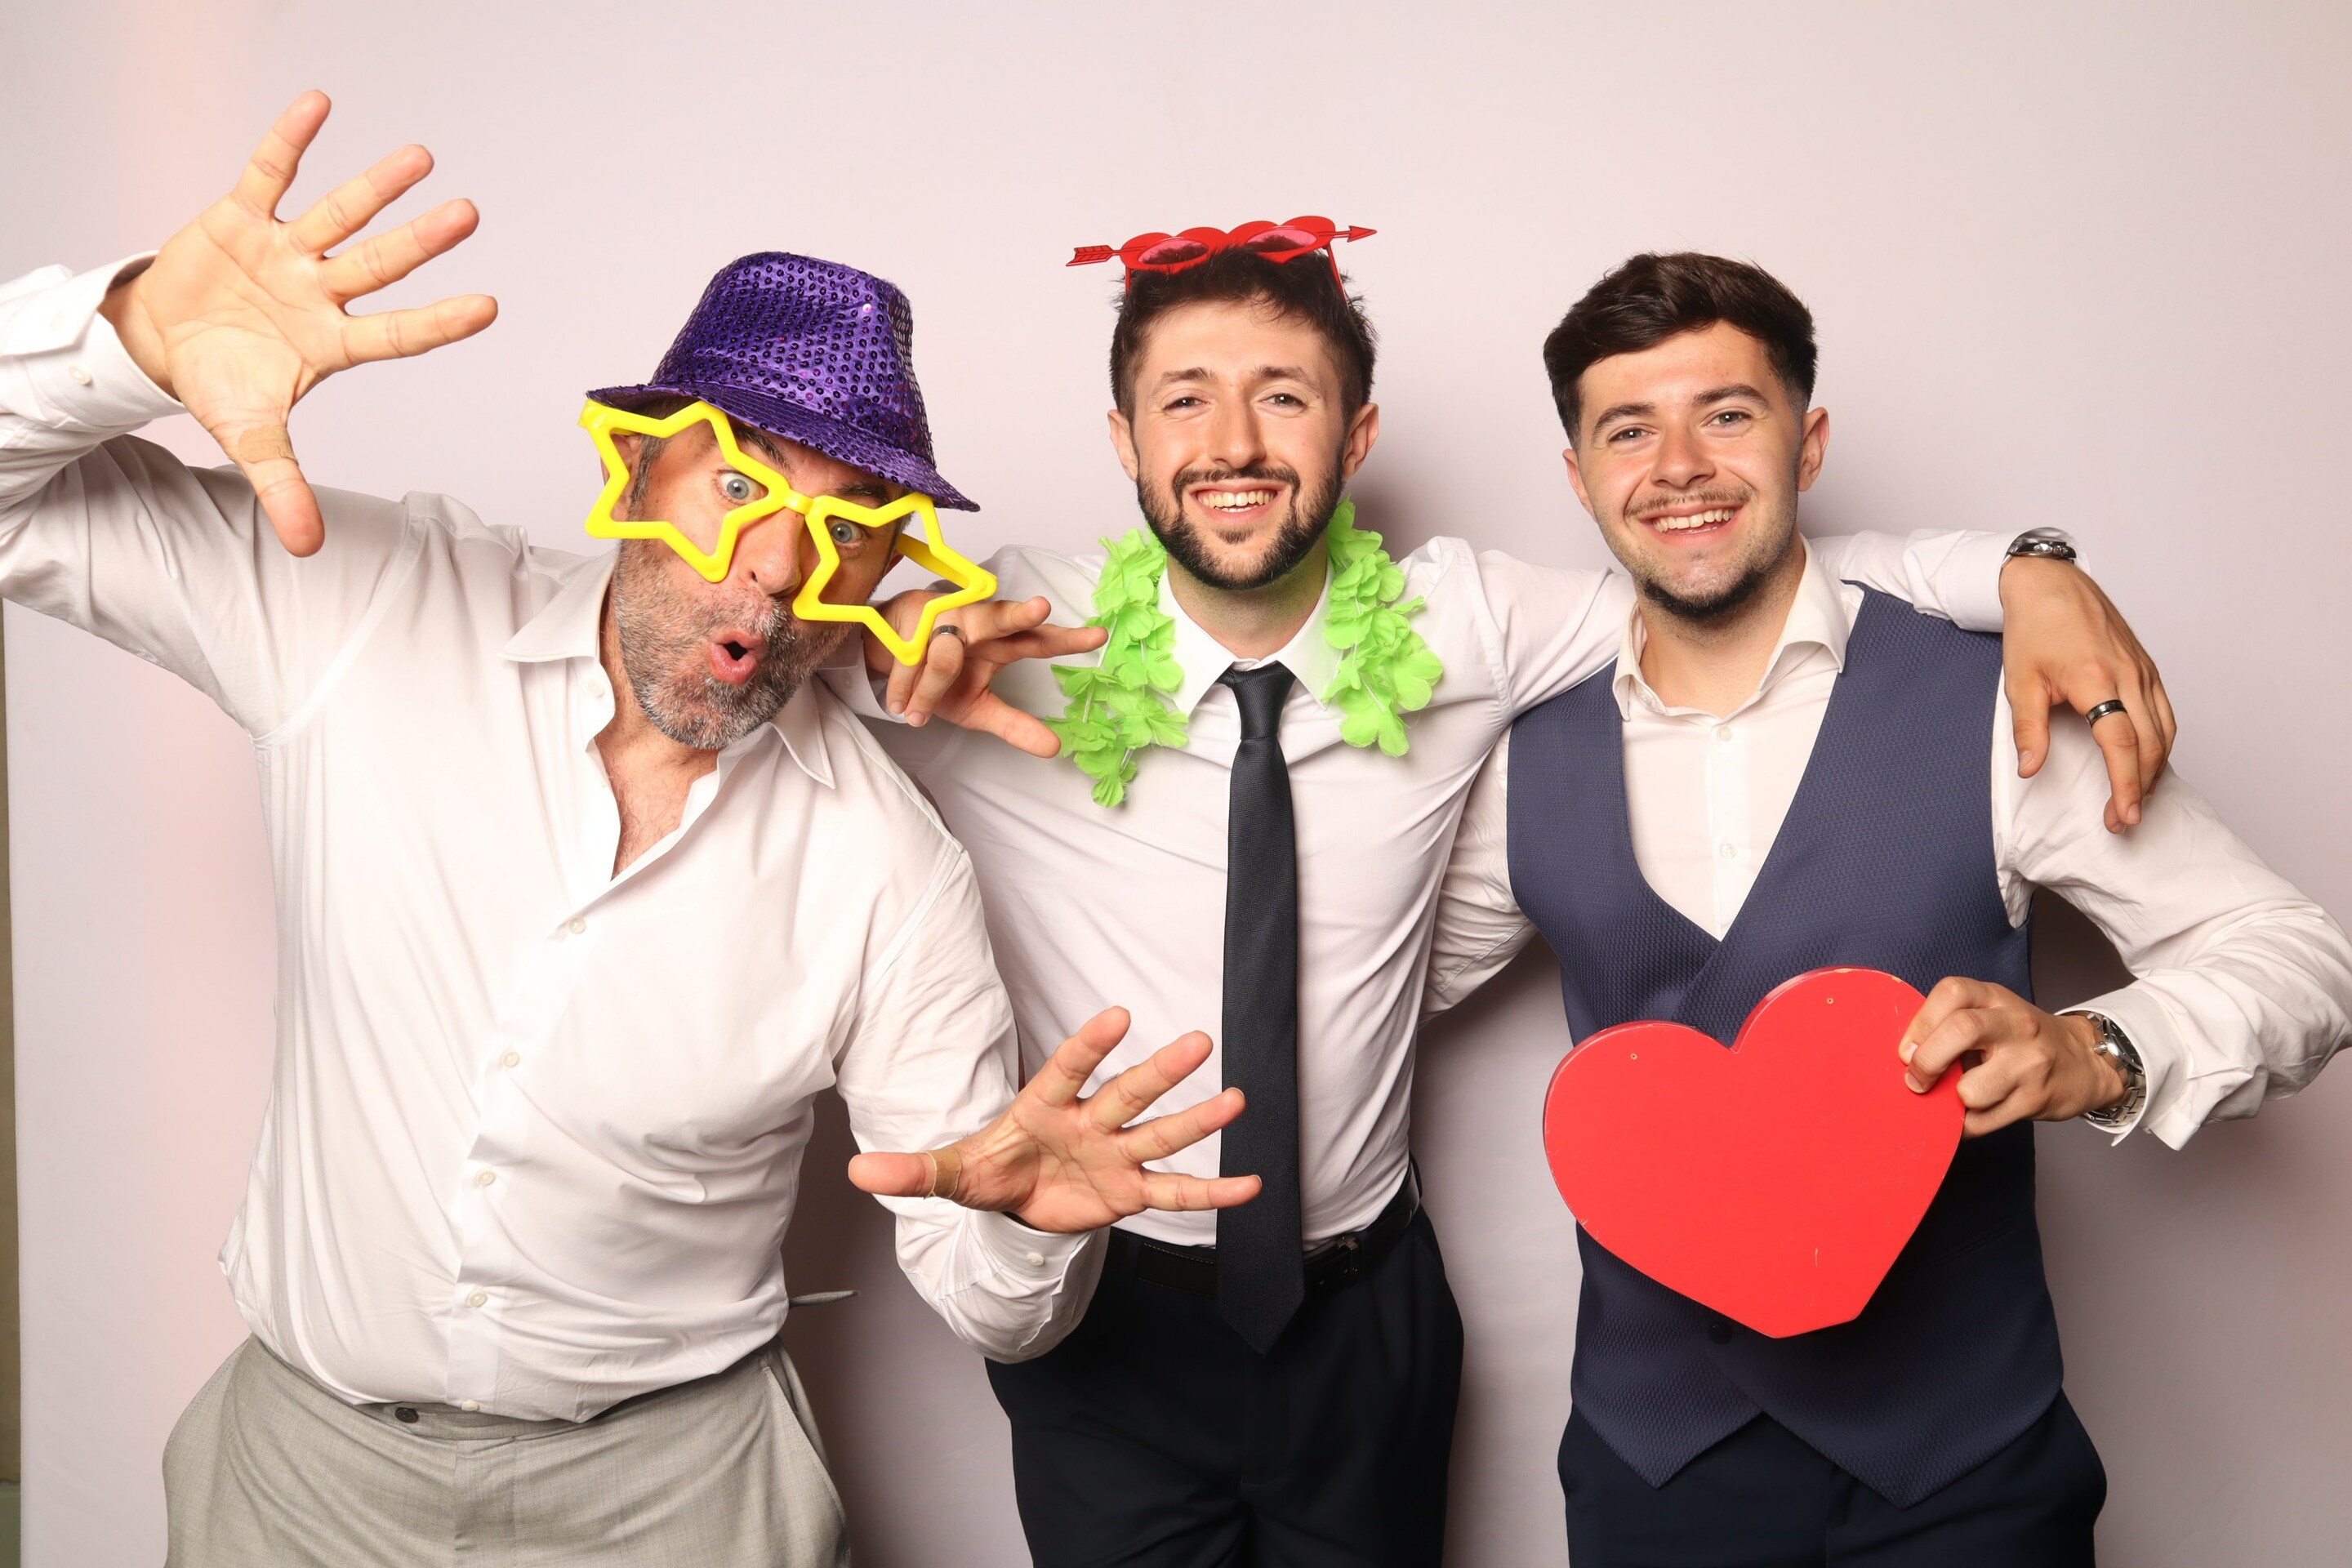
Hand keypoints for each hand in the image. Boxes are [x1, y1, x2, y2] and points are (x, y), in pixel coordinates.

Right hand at [97, 91, 495, 555]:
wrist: (161, 346)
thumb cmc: (220, 387)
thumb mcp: (249, 439)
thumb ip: (284, 486)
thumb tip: (308, 548)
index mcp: (331, 343)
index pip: (398, 332)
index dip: (439, 321)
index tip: (489, 306)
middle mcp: (320, 292)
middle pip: (380, 265)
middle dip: (421, 242)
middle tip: (469, 215)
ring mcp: (285, 253)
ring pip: (340, 214)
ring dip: (376, 186)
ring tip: (422, 157)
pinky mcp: (240, 218)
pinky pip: (269, 173)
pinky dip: (290, 140)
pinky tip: (320, 104)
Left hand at [845, 1007, 1260, 1231]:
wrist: (1018, 1202)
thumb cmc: (991, 1171)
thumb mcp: (949, 1175)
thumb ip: (911, 1169)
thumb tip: (856, 1169)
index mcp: (1045, 1106)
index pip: (1069, 1068)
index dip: (1092, 1044)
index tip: (1119, 1014)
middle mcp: (1090, 1122)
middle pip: (1129, 1093)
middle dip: (1161, 1070)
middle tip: (1199, 1042)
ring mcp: (1116, 1154)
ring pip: (1162, 1133)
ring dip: (1199, 1119)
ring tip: (1238, 1099)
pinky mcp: (1131, 1191)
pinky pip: (1175, 1191)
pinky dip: (1212, 1189)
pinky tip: (1250, 1186)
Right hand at [864, 591, 1106, 756]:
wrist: (887, 650)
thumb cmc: (943, 676)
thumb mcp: (979, 708)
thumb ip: (1015, 725)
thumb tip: (1056, 749)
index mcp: (1002, 643)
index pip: (1039, 640)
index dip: (1067, 639)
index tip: (1099, 636)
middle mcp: (979, 622)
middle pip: (1002, 618)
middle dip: (1019, 614)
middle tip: (1041, 608)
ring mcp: (944, 617)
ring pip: (945, 655)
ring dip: (930, 690)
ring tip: (916, 713)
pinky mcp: (909, 617)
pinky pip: (908, 661)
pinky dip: (902, 687)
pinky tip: (898, 703)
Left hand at [1900, 977, 2128, 1137]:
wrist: (2084, 1062)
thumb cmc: (2021, 1039)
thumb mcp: (1992, 1014)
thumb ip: (1950, 1024)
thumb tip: (1902, 1055)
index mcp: (1996, 998)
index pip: (1952, 992)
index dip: (1919, 1022)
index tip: (1906, 1050)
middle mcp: (2016, 1024)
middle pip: (1961, 1029)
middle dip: (1927, 1060)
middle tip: (1916, 1079)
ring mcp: (2030, 1062)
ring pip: (1971, 1089)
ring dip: (1952, 1102)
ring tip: (1957, 1097)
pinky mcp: (2035, 1099)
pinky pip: (1983, 1121)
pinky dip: (1965, 1124)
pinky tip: (1970, 1115)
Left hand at [1998, 555, 2176, 831]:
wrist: (2050, 584)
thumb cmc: (2034, 628)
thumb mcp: (2020, 682)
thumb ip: (2028, 730)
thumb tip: (2031, 770)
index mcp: (2097, 679)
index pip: (2121, 743)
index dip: (2126, 784)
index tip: (2123, 815)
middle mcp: (2129, 675)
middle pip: (2151, 743)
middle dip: (2142, 787)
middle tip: (2124, 819)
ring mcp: (2143, 669)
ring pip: (2165, 729)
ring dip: (2156, 768)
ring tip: (2138, 797)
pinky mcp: (2147, 666)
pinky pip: (2165, 711)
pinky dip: (2162, 741)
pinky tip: (2149, 758)